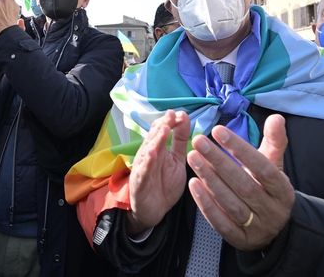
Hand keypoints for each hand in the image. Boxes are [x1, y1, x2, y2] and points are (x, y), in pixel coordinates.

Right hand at [126, 110, 189, 235]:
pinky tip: (152, 154)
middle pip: (154, 137)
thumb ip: (180, 140)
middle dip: (163, 125)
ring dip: (155, 140)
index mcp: (159, 148)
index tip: (180, 113)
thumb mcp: (177, 160)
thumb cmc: (165, 183)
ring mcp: (143, 167)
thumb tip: (184, 117)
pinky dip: (146, 162)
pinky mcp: (139, 182)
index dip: (170, 121)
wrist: (154, 210)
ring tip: (164, 129)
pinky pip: (143, 171)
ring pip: (148, 150)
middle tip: (171, 116)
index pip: (161, 129)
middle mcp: (149, 154)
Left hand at [187, 114, 294, 250]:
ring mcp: (257, 227)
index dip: (240, 148)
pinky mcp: (241, 240)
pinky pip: (221, 222)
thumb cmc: (268, 186)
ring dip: (209, 179)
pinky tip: (193, 185)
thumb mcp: (274, 164)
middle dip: (218, 161)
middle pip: (243, 184)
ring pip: (231, 203)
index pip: (261, 167)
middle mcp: (272, 210)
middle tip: (198, 141)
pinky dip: (206, 204)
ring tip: (192, 158)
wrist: (275, 227)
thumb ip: (274, 141)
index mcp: (282, 189)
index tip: (218, 130)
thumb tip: (276, 117)